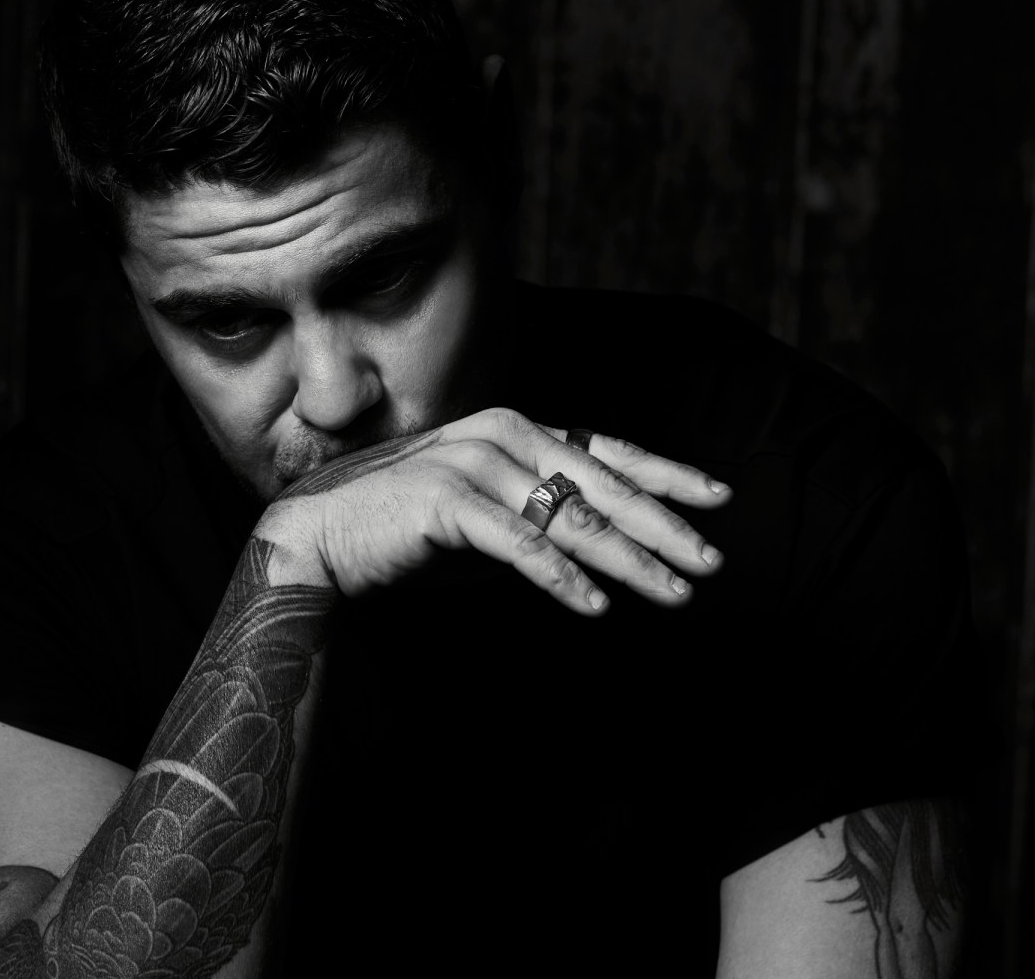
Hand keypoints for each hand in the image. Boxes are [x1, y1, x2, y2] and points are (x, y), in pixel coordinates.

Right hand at [258, 407, 731, 612]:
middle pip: (602, 483)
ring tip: (672, 593)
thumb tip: (592, 546)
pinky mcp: (447, 502)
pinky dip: (561, 577)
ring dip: (628, 560)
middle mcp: (501, 435)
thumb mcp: (485, 515)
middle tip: (711, 562)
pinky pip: (519, 545)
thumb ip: (534, 515)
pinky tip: (595, 605)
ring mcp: (473, 464)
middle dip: (663, 526)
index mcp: (514, 430)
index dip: (665, 474)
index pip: (606, 449)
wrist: (318, 534)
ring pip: (570, 517)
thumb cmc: (403, 528)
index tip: (717, 497)